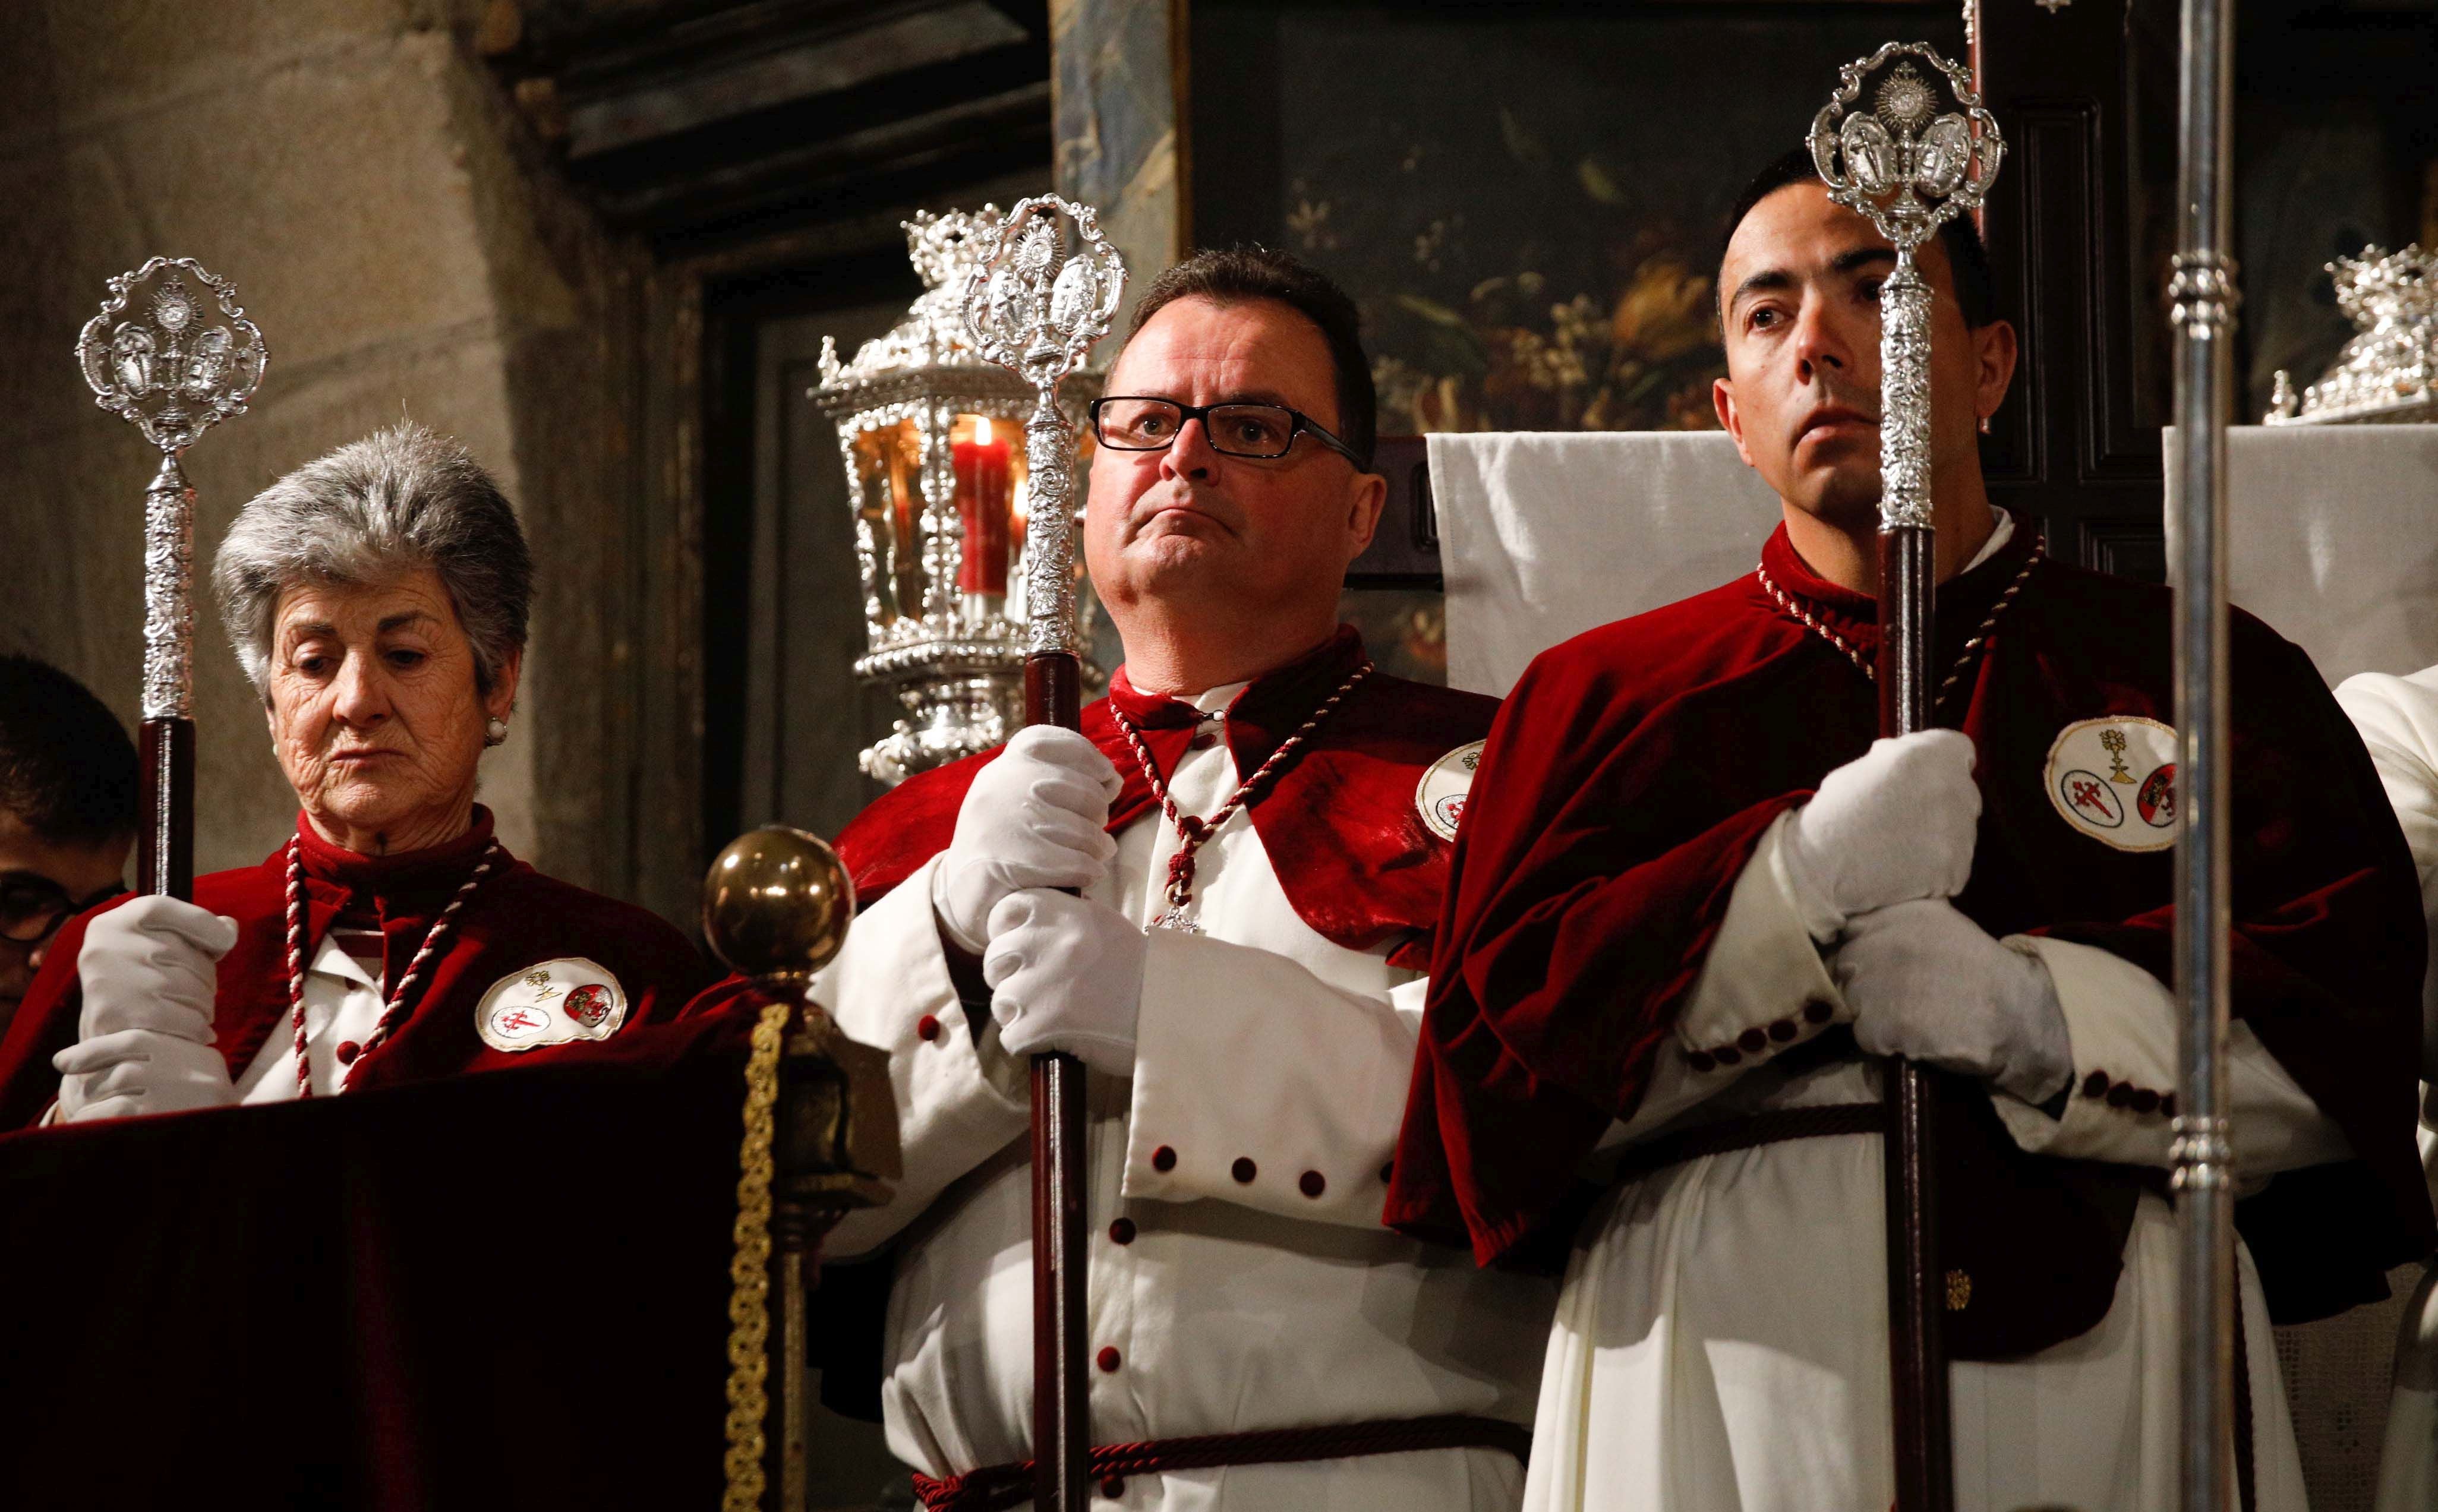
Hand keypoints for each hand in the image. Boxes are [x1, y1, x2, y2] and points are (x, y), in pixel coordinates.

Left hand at [54, 1030, 237, 1121]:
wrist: (236, 1145)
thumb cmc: (200, 1118)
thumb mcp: (188, 1083)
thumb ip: (154, 1066)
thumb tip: (73, 1060)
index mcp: (195, 1056)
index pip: (135, 1041)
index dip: (93, 1050)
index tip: (60, 1063)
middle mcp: (190, 1070)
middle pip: (122, 1067)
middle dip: (93, 1083)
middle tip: (83, 1099)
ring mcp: (181, 1094)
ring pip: (117, 1084)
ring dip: (92, 1103)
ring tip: (85, 1118)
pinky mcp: (167, 1119)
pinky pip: (118, 1111)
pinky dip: (97, 1117)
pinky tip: (92, 1128)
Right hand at [76, 895, 235, 1040]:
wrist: (101, 1034)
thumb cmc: (141, 983)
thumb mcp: (160, 947)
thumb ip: (195, 931)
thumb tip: (228, 929)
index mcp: (116, 923)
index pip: (170, 910)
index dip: (206, 926)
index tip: (225, 942)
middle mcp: (105, 947)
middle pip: (189, 956)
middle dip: (206, 978)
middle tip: (200, 993)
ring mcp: (106, 983)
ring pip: (190, 990)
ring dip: (204, 1006)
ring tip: (195, 1013)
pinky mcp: (112, 1020)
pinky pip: (180, 1021)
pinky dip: (197, 1028)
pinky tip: (199, 1032)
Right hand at [934, 727, 1122, 954]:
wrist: (959, 894)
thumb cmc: (1004, 843)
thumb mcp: (1021, 801)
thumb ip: (1059, 784)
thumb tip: (1112, 780)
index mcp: (1001, 768)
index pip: (1046, 741)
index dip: (1086, 755)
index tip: (1105, 778)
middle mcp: (998, 787)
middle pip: (1079, 788)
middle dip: (1098, 812)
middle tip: (1097, 832)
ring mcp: (1001, 822)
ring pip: (1083, 830)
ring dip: (1099, 847)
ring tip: (1098, 856)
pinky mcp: (1007, 861)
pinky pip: (1075, 863)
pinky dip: (1090, 871)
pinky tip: (1089, 875)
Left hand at [981, 890, 1145, 1076]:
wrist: (1170, 1013)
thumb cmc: (1139, 971)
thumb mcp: (1102, 925)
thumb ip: (1062, 918)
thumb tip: (1023, 923)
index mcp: (1062, 911)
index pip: (1004, 912)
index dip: (1007, 933)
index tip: (1024, 951)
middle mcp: (1047, 941)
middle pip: (995, 959)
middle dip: (1010, 977)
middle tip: (1038, 991)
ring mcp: (1041, 984)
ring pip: (1001, 1000)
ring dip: (1019, 1013)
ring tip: (1052, 1017)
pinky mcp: (1041, 1026)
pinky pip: (1011, 1037)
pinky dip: (1029, 1043)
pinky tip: (1056, 1039)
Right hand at [1783, 730, 1979, 935]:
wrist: (1820, 867)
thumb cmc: (1832, 816)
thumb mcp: (1859, 770)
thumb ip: (1896, 760)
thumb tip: (1911, 756)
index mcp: (1925, 756)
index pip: (1960, 750)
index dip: (1944, 763)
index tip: (1929, 777)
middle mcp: (1950, 788)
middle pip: (1963, 791)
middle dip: (1942, 801)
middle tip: (1908, 819)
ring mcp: (1958, 831)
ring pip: (1962, 829)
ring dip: (1941, 836)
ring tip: (1902, 848)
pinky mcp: (1956, 868)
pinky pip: (1956, 864)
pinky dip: (1938, 869)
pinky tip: (1907, 869)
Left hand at [1833, 899, 2071, 1103]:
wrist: (2017, 1016)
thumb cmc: (1983, 972)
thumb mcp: (1943, 926)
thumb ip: (1900, 924)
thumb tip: (1859, 929)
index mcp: (1896, 914)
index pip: (1850, 931)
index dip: (1861, 952)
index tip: (1877, 966)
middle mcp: (1879, 943)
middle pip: (1846, 969)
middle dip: (1864, 984)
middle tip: (1898, 997)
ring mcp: (1876, 985)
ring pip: (1853, 1003)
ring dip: (1873, 1014)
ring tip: (1910, 1017)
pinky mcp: (1881, 1026)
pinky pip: (1865, 1036)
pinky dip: (1883, 1042)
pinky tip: (1913, 1037)